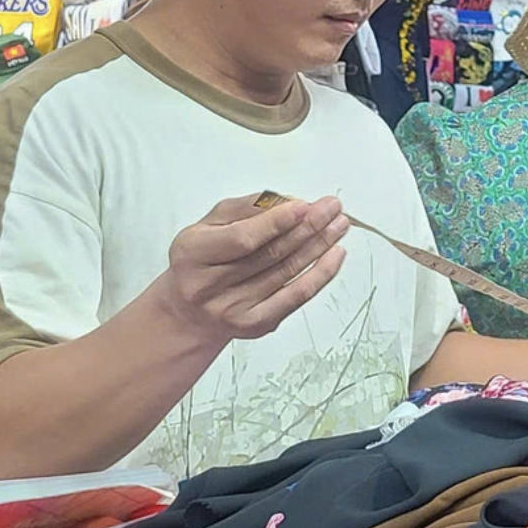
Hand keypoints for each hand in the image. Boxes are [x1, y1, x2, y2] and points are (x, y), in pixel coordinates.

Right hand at [157, 195, 349, 344]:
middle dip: (307, 228)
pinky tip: (334, 255)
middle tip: (331, 209)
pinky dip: (320, 274)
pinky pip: (296, 297)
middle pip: (270, 254)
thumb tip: (288, 202)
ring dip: (319, 245)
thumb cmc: (202, 260)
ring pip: (287, 273)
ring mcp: (233, 309)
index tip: (305, 206)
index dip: (277, 222)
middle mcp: (209, 285)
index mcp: (193, 254)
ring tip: (338, 224)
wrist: (189, 310)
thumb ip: (246, 208)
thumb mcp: (210, 224)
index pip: (242, 239)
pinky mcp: (255, 324)